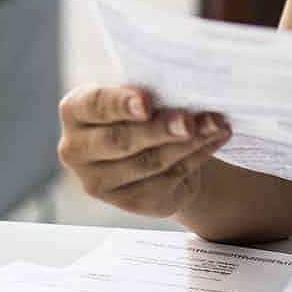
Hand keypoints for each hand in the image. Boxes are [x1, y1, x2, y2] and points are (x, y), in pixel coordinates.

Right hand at [57, 84, 231, 218]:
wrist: (152, 147)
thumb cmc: (141, 109)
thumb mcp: (136, 93)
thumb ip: (146, 92)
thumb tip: (181, 89)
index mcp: (75, 111)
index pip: (94, 106)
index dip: (120, 104)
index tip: (147, 103)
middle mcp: (77, 150)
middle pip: (122, 140)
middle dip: (160, 129)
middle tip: (189, 121)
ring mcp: (100, 182)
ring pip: (150, 162)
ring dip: (189, 142)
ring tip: (216, 125)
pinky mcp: (129, 202)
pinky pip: (168, 178)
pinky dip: (197, 156)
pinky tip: (214, 140)